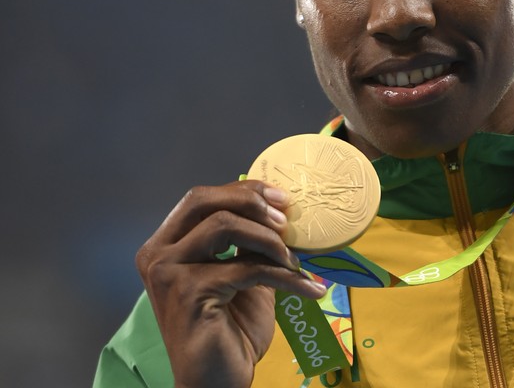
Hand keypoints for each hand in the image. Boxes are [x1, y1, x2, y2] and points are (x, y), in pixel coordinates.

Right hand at [136, 180, 326, 387]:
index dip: (244, 191)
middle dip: (251, 201)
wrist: (219, 380)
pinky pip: (247, 267)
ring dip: (270, 240)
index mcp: (166, 244)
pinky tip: (308, 287)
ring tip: (296, 261)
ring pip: (225, 226)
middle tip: (286, 219)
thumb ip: (250, 242)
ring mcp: (168, 272)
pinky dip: (285, 275)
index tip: (282, 199)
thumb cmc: (231, 329)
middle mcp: (158, 254)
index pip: (201, 198)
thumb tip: (281, 207)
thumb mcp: (243, 273)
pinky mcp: (189, 292)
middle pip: (203, 200)